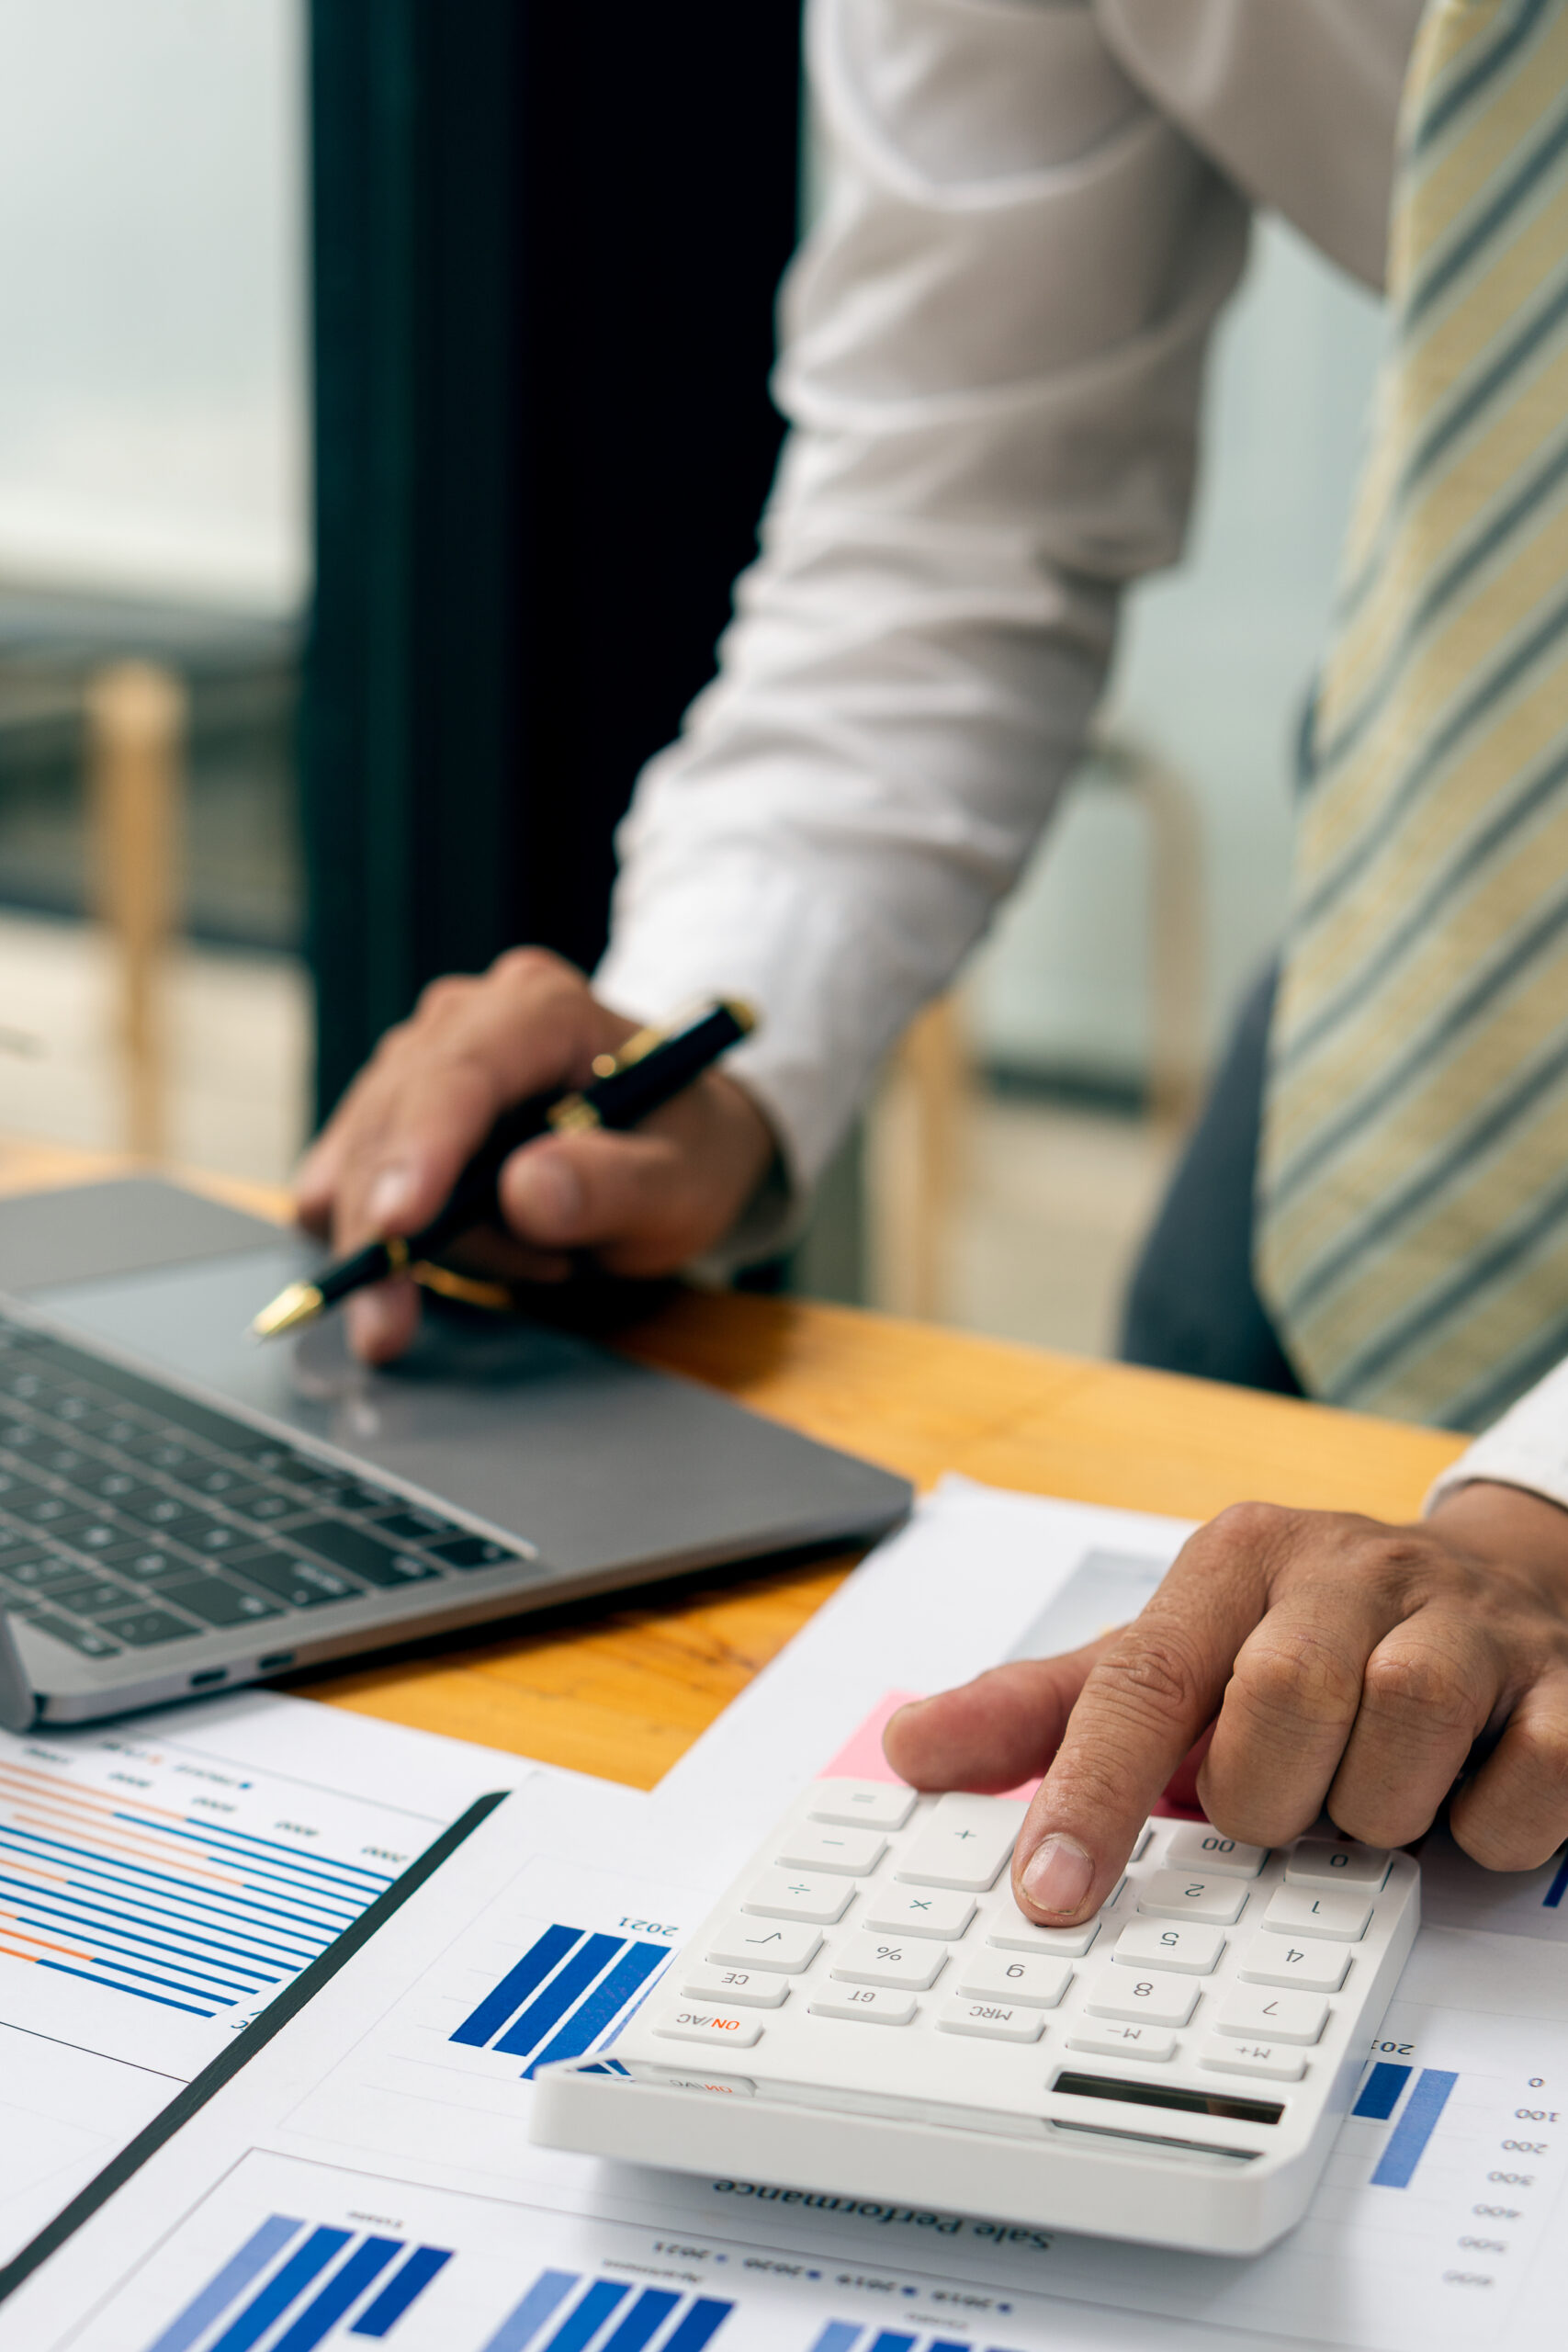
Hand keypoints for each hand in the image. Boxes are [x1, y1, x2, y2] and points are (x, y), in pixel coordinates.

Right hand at [294, 948, 776, 1362]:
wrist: (679, 1145)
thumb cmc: (688, 1152)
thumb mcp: (685, 1183)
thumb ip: (616, 1186)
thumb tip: (525, 1192)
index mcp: (542, 1008)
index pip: (460, 1073)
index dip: (422, 1149)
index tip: (397, 1229)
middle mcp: (465, 1018)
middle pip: (391, 1123)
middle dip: (387, 1230)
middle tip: (396, 1329)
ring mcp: (420, 1062)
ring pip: (358, 1161)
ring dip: (415, 1243)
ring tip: (538, 1261)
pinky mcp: (391, 1113)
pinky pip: (346, 1182)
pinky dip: (388, 1238)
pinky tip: (479, 1251)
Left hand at [884, 1481, 1567, 1924]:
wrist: (1491, 1584)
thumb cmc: (1305, 1637)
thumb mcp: (1171, 1656)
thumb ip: (1044, 1709)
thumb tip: (911, 1748)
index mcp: (1237, 1560)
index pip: (1143, 1681)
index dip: (1089, 1795)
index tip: (1048, 1897)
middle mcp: (1347, 1569)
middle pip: (1276, 1716)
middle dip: (1270, 1798)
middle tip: (1285, 1797)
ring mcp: (1464, 1621)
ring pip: (1397, 1750)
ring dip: (1373, 1810)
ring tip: (1368, 1787)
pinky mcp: (1561, 1684)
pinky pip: (1516, 1789)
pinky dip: (1479, 1826)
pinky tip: (1458, 1794)